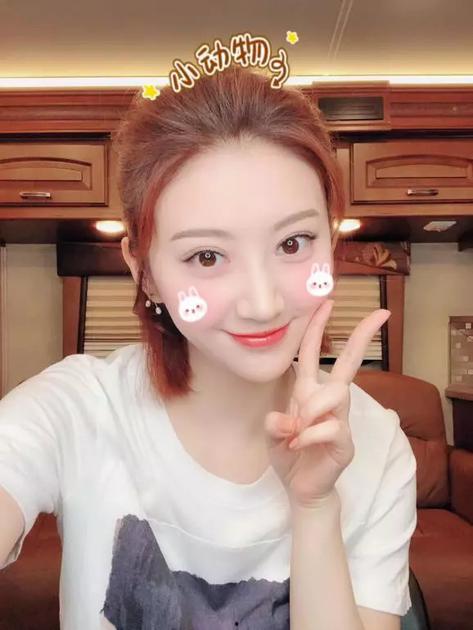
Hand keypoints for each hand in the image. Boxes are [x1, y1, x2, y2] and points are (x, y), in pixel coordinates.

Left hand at [263, 299, 390, 509]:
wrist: (300, 489)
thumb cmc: (289, 454)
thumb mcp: (272, 434)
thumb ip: (275, 422)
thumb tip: (288, 419)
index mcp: (309, 393)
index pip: (313, 354)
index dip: (318, 329)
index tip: (328, 302)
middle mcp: (328, 402)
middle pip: (348, 365)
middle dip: (362, 337)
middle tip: (380, 314)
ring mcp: (340, 421)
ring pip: (336, 394)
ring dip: (310, 409)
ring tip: (295, 431)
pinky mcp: (345, 443)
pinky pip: (331, 427)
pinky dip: (309, 435)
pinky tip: (298, 445)